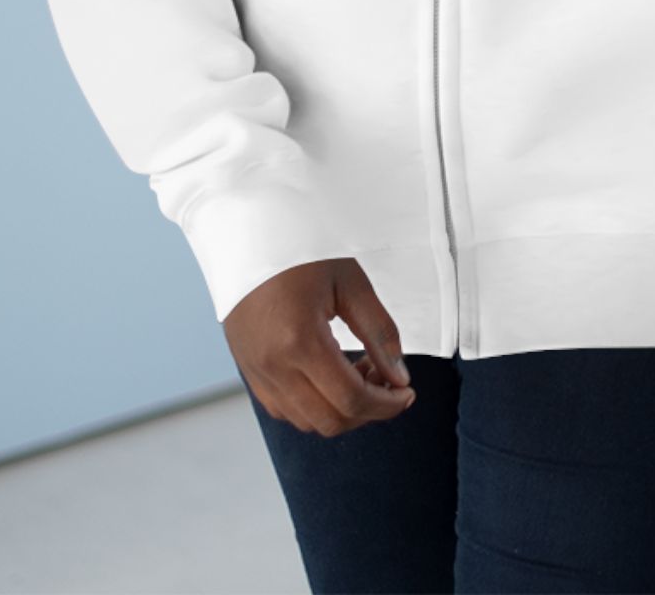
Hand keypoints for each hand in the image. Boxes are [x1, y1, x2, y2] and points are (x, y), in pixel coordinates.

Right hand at [226, 257, 417, 434]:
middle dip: (368, 411)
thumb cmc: (300, 249)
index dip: (386, 406)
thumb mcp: (349, 282)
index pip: (351, 399)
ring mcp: (256, 371)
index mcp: (299, 341)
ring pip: (307, 421)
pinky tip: (330, 375)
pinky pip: (284, 410)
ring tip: (358, 371)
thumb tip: (399, 378)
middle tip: (386, 380)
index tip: (406, 394)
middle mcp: (273, 365)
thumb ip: (379, 332)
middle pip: (330, 420)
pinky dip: (314, 406)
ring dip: (341, 410)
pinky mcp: (248, 370)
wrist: (247, 232)